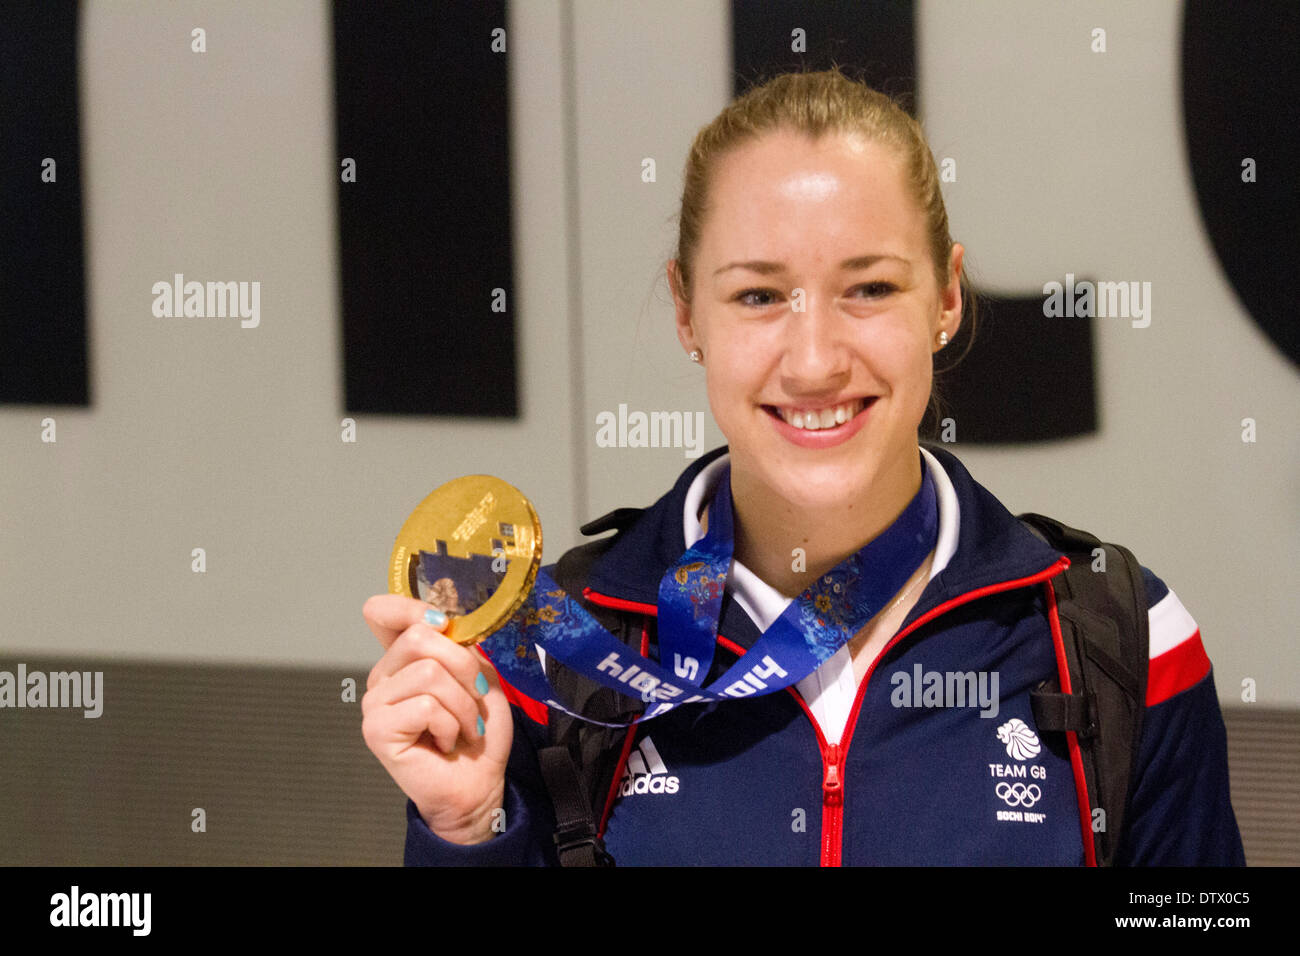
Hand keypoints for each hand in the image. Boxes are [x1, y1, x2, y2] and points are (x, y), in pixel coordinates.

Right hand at [361, 594, 513, 843]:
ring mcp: (375, 703)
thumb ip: (459, 644)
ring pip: (428, 673)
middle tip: (473, 698)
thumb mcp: (478, 675)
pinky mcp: (376, 729)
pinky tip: (445, 741)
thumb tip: (443, 620)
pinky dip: (450, 725)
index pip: (383, 611)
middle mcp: (383, 676)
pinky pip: (425, 706)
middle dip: (463, 667)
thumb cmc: (477, 731)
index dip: (412, 607)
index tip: (443, 623)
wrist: (479, 780)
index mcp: (403, 658)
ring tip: (463, 726)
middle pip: (420, 636)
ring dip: (462, 704)